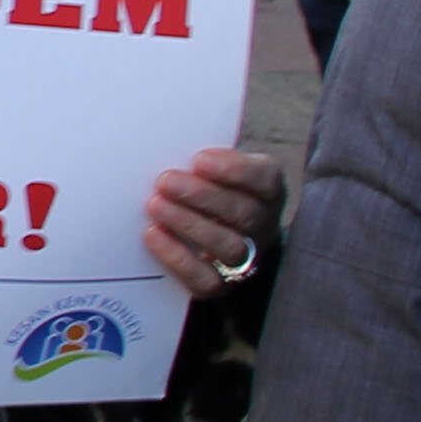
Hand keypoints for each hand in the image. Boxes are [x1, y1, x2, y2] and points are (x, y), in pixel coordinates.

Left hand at [140, 147, 285, 301]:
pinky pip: (207, 280)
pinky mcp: (223, 285)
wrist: (205, 238)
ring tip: (156, 205)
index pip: (264, 179)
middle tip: (165, 180)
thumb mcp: (212, 168)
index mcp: (267, 190)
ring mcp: (247, 258)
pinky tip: (153, 235)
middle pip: (245, 213)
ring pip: (229, 246)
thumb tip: (166, 135)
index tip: (198, 159)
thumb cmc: (205, 189)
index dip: (234, 170)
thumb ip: (202, 158)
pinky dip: (178, 258)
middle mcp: (264, 225)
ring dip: (189, 224)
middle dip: (203, 196)